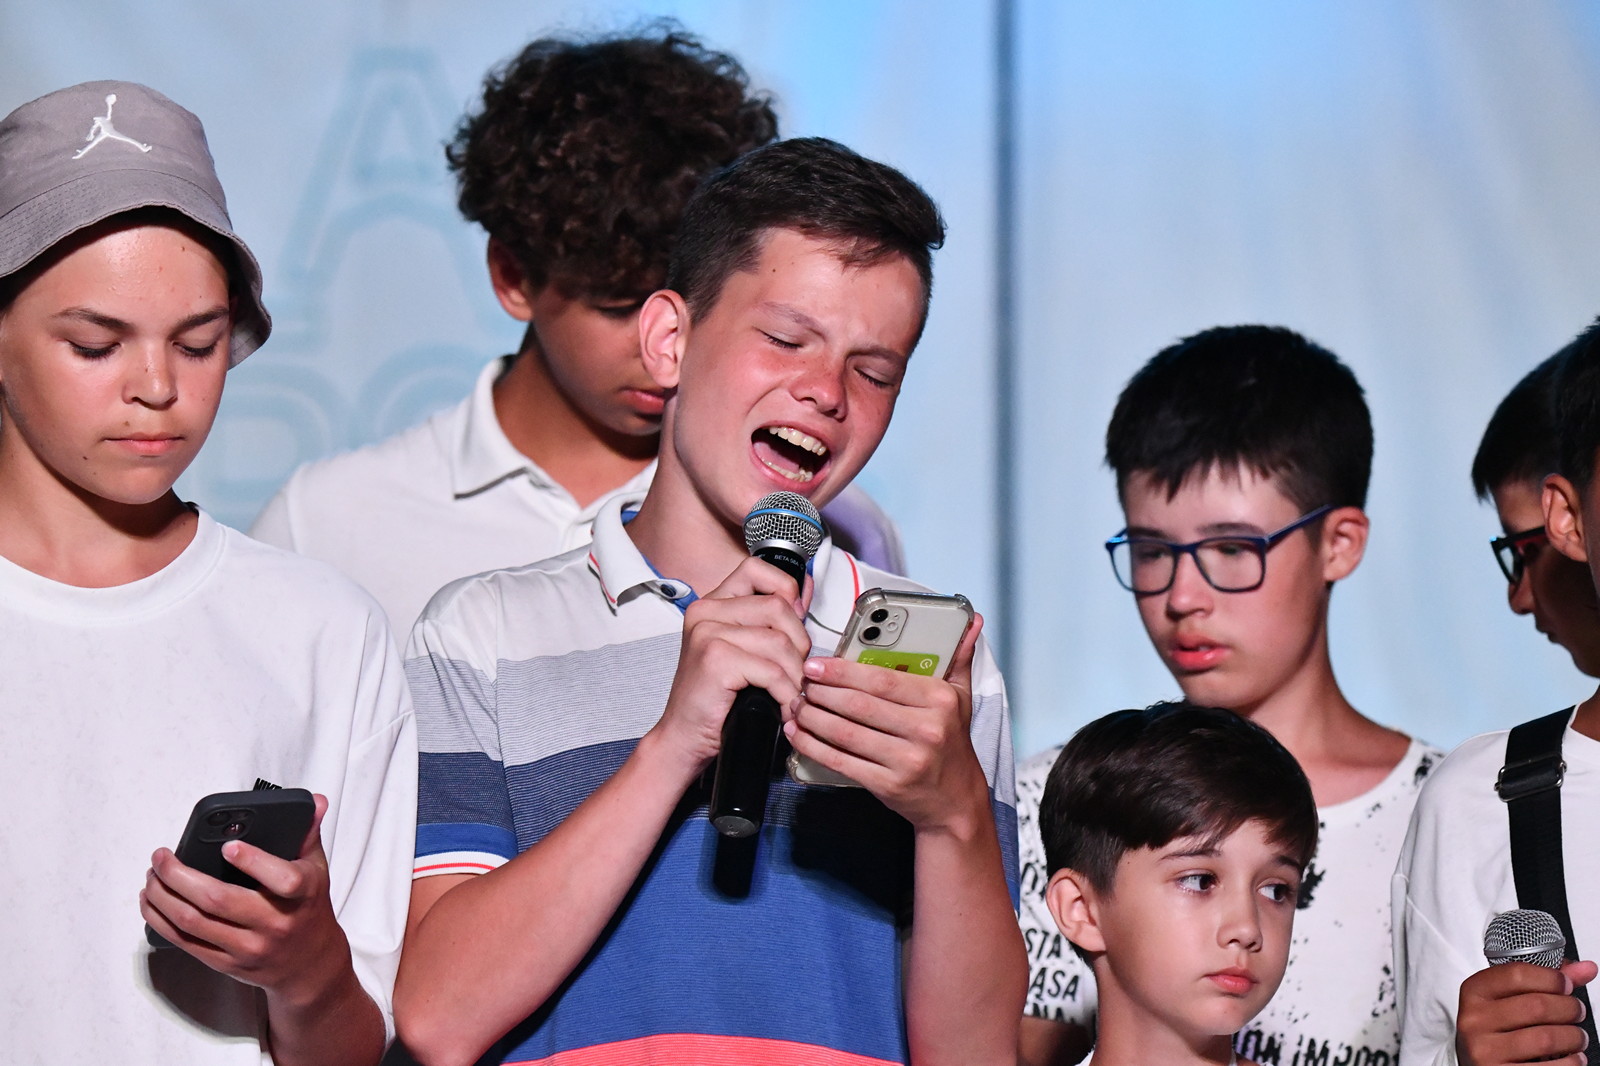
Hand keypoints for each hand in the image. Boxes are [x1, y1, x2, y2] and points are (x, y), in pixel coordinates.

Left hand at [141, 794, 352, 1007]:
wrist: (309, 964)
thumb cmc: (308, 907)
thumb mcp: (317, 869)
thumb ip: (309, 833)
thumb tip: (314, 800)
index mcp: (302, 894)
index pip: (283, 880)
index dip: (254, 862)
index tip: (229, 846)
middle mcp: (276, 923)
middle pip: (218, 900)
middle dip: (179, 876)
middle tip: (160, 856)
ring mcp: (250, 947)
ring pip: (194, 922)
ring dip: (163, 897)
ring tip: (152, 876)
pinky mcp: (228, 964)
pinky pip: (186, 943)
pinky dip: (161, 921)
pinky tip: (151, 902)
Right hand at [648, 556, 812, 775]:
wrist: (684, 737)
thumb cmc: (716, 697)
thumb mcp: (744, 648)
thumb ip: (772, 618)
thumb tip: (806, 587)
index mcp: (712, 603)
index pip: (757, 569)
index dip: (785, 588)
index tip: (795, 619)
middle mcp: (706, 612)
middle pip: (778, 608)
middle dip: (799, 644)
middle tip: (794, 673)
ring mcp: (708, 634)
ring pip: (780, 642)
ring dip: (795, 676)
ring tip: (789, 695)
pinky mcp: (716, 660)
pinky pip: (772, 671)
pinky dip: (784, 694)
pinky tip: (781, 708)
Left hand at [787, 614, 988, 830]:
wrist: (956, 802)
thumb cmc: (952, 744)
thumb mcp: (962, 698)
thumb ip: (958, 657)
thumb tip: (972, 620)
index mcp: (939, 701)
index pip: (883, 680)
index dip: (843, 671)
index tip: (817, 664)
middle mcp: (925, 730)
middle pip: (859, 705)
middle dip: (822, 692)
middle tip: (801, 682)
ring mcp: (906, 760)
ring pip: (845, 733)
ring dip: (812, 717)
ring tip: (795, 704)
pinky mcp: (887, 785)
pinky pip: (841, 762)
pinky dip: (813, 747)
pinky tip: (798, 733)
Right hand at [1456, 959, 1596, 1065]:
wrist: (1482, 1064)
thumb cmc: (1500, 1029)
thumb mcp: (1511, 999)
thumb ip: (1546, 981)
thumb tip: (1586, 969)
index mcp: (1475, 993)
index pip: (1516, 974)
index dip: (1551, 977)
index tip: (1566, 984)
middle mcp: (1474, 1020)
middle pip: (1537, 1005)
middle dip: (1569, 1008)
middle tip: (1576, 1012)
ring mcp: (1485, 1050)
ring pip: (1546, 1038)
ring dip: (1574, 1037)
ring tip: (1576, 1036)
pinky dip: (1571, 1062)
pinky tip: (1571, 1057)